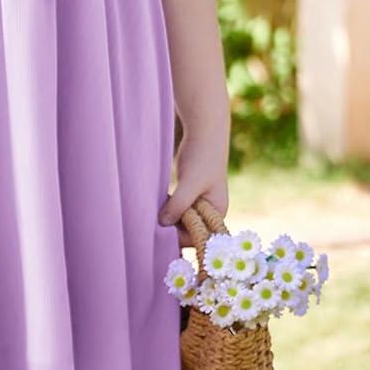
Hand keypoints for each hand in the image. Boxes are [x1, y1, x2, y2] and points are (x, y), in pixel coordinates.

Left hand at [158, 133, 229, 252]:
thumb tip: (162, 224)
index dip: (180, 237)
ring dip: (168, 217)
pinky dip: (168, 208)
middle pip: (189, 230)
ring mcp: (199, 202)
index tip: (160, 233)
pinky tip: (156, 204)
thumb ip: (178, 205)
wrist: (204, 132)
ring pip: (181, 219)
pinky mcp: (189, 193)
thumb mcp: (190, 184)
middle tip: (152, 224)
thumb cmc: (202, 157)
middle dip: (173, 228)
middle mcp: (210, 211)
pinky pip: (177, 207)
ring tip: (152, 214)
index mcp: (217, 212)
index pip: (198, 236)